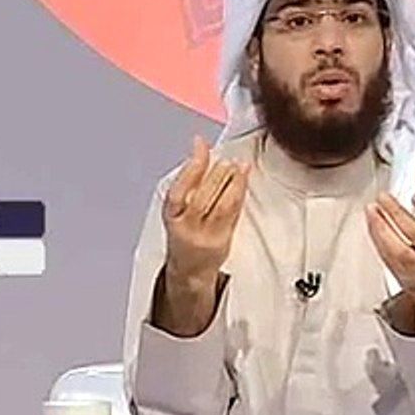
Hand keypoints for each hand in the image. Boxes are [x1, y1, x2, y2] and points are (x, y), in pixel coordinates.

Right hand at [155, 136, 249, 335]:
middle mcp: (185, 226)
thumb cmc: (184, 234)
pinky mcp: (222, 240)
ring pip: (221, 205)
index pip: (180, 186)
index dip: (192, 163)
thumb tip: (201, 152)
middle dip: (217, 173)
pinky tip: (243, 180)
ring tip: (238, 166)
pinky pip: (233, 213)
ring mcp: (204, 235)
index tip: (200, 144)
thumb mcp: (178, 210)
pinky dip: (239, 193)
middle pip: (203, 196)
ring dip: (232, 181)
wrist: (189, 270)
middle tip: (228, 159)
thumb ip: (190, 184)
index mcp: (171, 215)